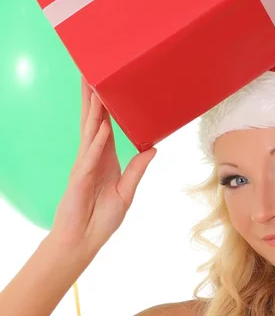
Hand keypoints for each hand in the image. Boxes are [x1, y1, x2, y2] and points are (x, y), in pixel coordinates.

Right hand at [49, 78, 156, 256]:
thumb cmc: (101, 218)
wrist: (84, 240)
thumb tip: (153, 148)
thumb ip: (137, 168)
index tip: (105, 86)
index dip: (105, 107)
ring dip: (93, 112)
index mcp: (105, 158)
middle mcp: (93, 157)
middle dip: (92, 99)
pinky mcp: (80, 179)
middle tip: (92, 74)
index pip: (105, 126)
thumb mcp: (127, 191)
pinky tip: (103, 127)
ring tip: (96, 90)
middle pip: (93, 122)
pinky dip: (98, 141)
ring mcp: (85, 166)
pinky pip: (91, 157)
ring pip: (90, 133)